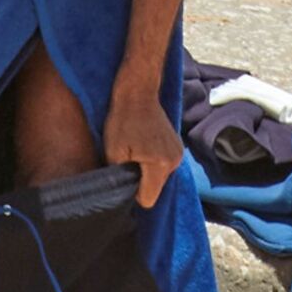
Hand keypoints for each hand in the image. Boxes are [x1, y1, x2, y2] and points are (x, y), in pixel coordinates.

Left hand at [103, 88, 183, 208]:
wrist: (138, 92)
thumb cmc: (123, 119)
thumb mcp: (113, 151)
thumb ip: (120, 178)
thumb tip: (120, 195)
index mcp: (159, 164)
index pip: (147, 200)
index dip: (133, 192)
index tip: (125, 175)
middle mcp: (174, 162)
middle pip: (155, 189)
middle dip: (141, 180)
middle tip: (129, 159)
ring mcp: (178, 154)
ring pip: (159, 178)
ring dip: (148, 171)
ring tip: (137, 150)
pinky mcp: (178, 147)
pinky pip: (164, 166)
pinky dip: (154, 162)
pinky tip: (145, 146)